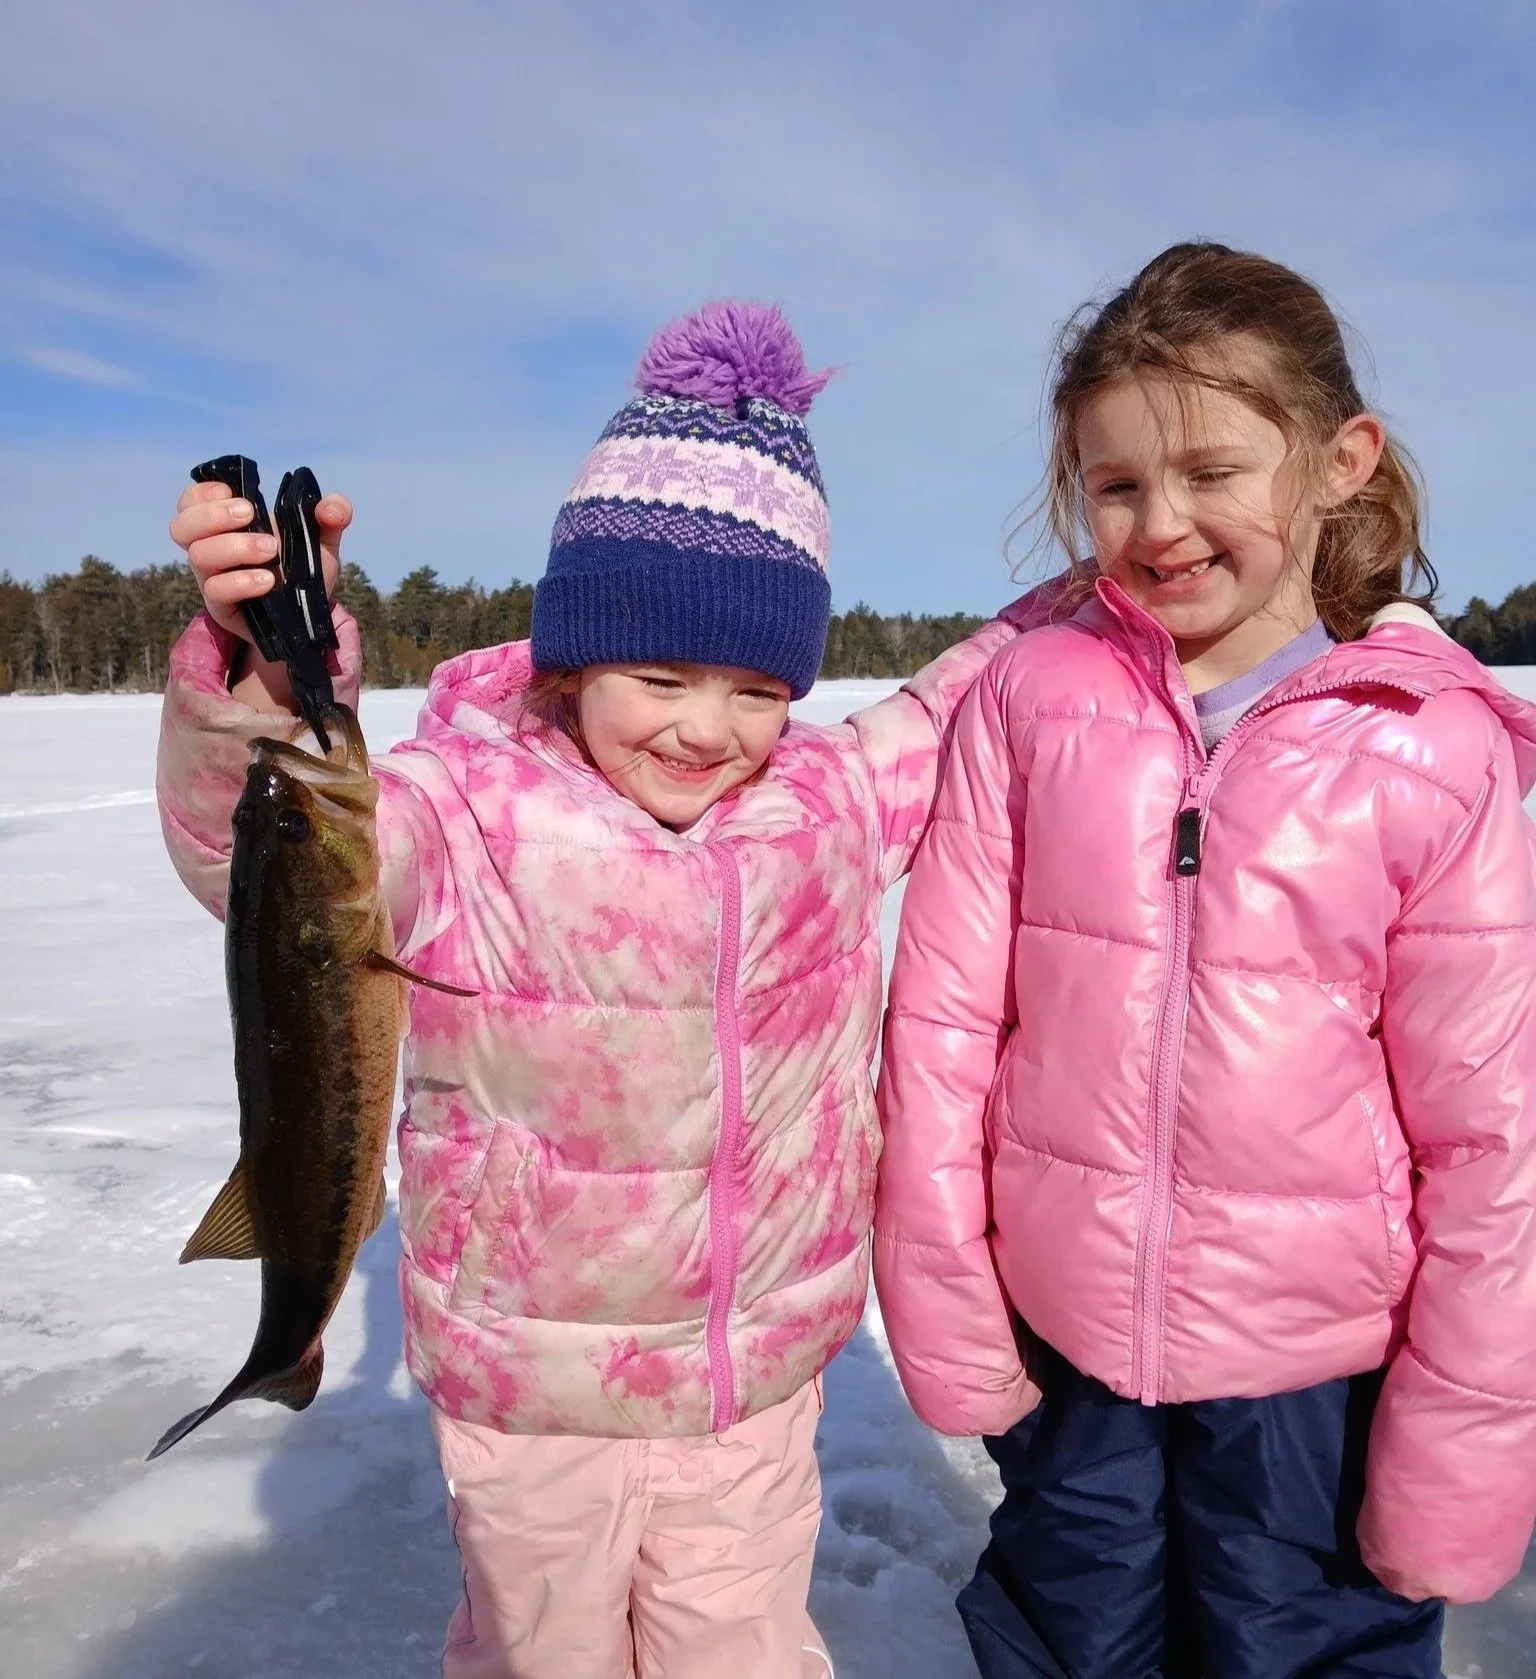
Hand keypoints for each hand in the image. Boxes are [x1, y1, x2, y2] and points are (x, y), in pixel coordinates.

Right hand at [170, 479, 350, 643]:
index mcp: (225, 524)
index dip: (204, 493)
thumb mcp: (322, 539)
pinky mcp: (221, 607)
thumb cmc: (303, 568)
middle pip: (181, 526)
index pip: (190, 501)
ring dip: (235, 547)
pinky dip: (241, 581)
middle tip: (250, 514)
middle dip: (213, 515)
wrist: (309, 616)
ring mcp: (213, 578)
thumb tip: (332, 508)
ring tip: (271, 550)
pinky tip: (268, 581)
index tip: (239, 495)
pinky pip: (216, 590)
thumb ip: (332, 515)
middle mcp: (211, 548)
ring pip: (197, 556)